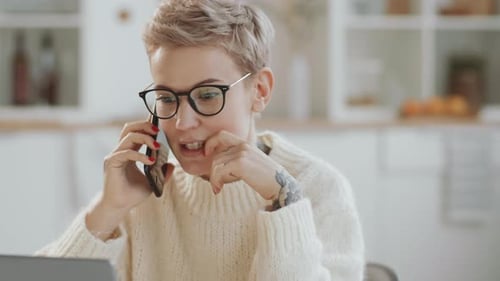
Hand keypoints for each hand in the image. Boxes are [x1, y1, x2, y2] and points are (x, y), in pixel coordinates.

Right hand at [86, 120, 172, 238]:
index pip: (136, 132)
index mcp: (129, 152)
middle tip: (158, 130)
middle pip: (129, 128)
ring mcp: (115, 156)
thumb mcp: (152, 182)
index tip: (159, 124)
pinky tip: (151, 161)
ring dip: (145, 138)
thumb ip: (162, 173)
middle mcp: (120, 151)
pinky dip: (140, 155)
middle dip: (144, 126)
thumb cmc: (132, 194)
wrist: (119, 207)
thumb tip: (172, 165)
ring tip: (158, 145)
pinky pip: (126, 153)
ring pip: (128, 137)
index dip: (146, 126)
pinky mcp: (111, 163)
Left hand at [204, 131, 282, 199]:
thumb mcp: (251, 163)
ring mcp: (242, 153)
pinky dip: (216, 182)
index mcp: (246, 143)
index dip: (210, 143)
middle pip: (216, 156)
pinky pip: (218, 172)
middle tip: (217, 184)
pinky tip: (219, 190)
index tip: (207, 154)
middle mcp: (243, 145)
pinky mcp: (240, 163)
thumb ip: (237, 159)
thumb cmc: (265, 179)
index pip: (222, 135)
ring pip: (216, 165)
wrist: (280, 185)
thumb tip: (217, 165)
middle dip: (213, 172)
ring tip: (219, 187)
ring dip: (215, 179)